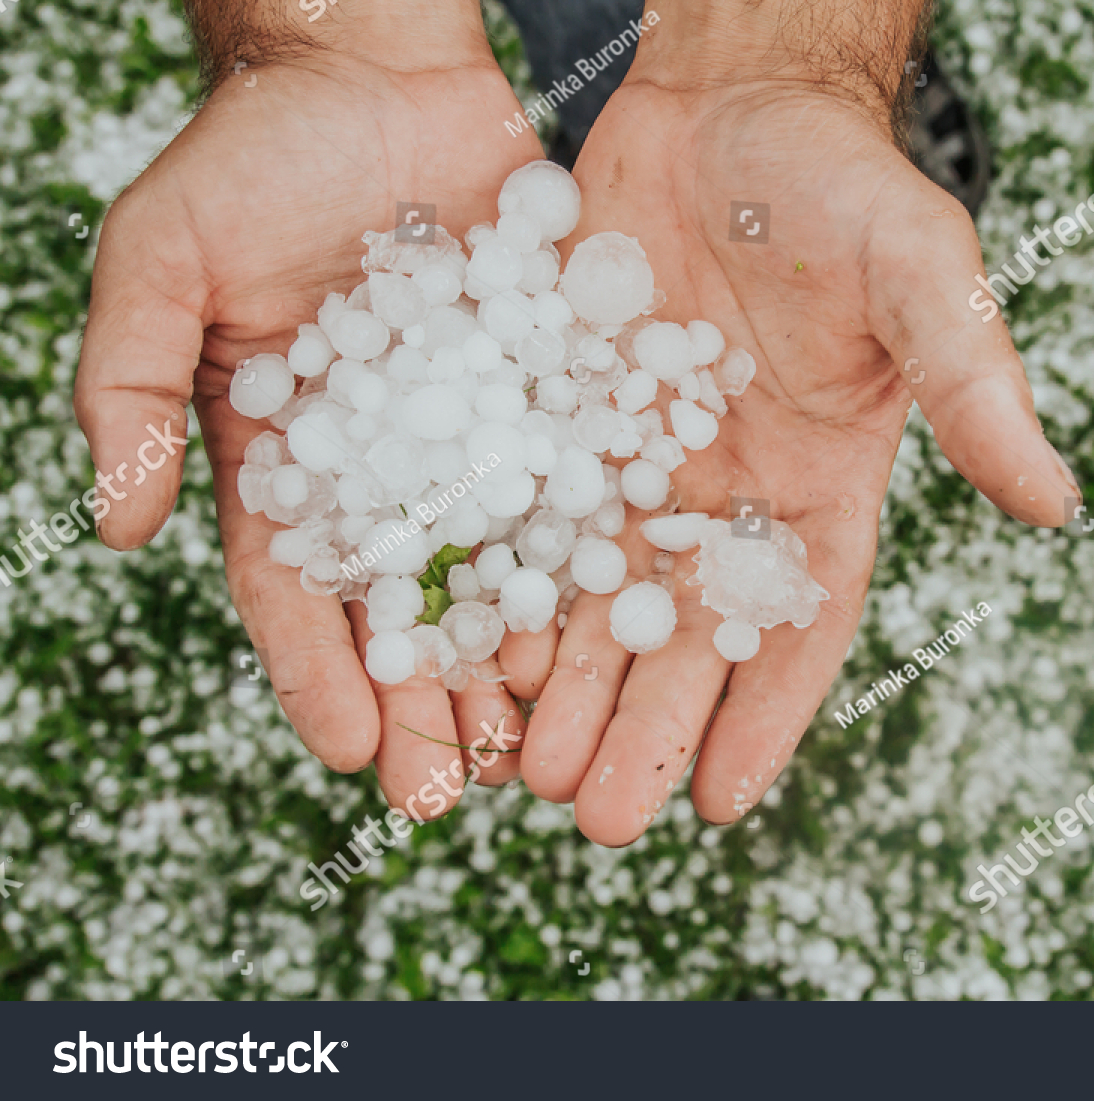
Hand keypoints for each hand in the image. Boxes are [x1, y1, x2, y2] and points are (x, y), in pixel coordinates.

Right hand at [74, 29, 544, 819]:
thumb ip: (129, 387)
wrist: (383, 74)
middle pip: (404, 608)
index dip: (320, 672)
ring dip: (508, 665)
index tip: (350, 751)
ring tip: (529, 749)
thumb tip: (119, 529)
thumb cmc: (258, 158)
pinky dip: (583, 567)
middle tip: (449, 793)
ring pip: (496, 573)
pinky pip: (571, 493)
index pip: (298, 591)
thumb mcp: (163, 260)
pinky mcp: (550, 397)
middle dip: (421, 702)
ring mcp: (474, 438)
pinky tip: (603, 635)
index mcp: (287, 458)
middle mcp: (387, 466)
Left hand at [516, 68, 1078, 843]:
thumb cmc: (842, 186)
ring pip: (598, 598)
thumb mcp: (921, 280)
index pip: (799, 625)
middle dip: (643, 727)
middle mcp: (727, 494)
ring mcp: (641, 462)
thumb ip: (976, 390)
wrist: (729, 102)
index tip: (719, 803)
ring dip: (564, 685)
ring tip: (521, 767)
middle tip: (594, 818)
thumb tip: (1058, 504)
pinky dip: (506, 588)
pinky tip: (471, 652)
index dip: (764, 714)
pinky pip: (531, 520)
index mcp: (821, 486)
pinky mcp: (565, 419)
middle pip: (686, 637)